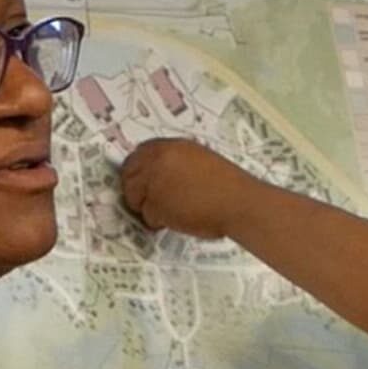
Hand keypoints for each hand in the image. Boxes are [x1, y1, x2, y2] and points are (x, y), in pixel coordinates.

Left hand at [120, 138, 254, 237]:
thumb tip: (158, 175)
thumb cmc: (228, 186)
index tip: (141, 183)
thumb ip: (175, 163)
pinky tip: (179, 220)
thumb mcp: (199, 160)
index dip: (137, 171)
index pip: (138, 154)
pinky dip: (160, 223)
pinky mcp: (156, 205)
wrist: (239, 203)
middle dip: (135, 191)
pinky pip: (148, 217)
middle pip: (128, 176)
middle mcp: (158, 160)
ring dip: (148, 208)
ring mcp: (154, 182)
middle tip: (149, 204)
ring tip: (172, 212)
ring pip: (135, 198)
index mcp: (171, 146)